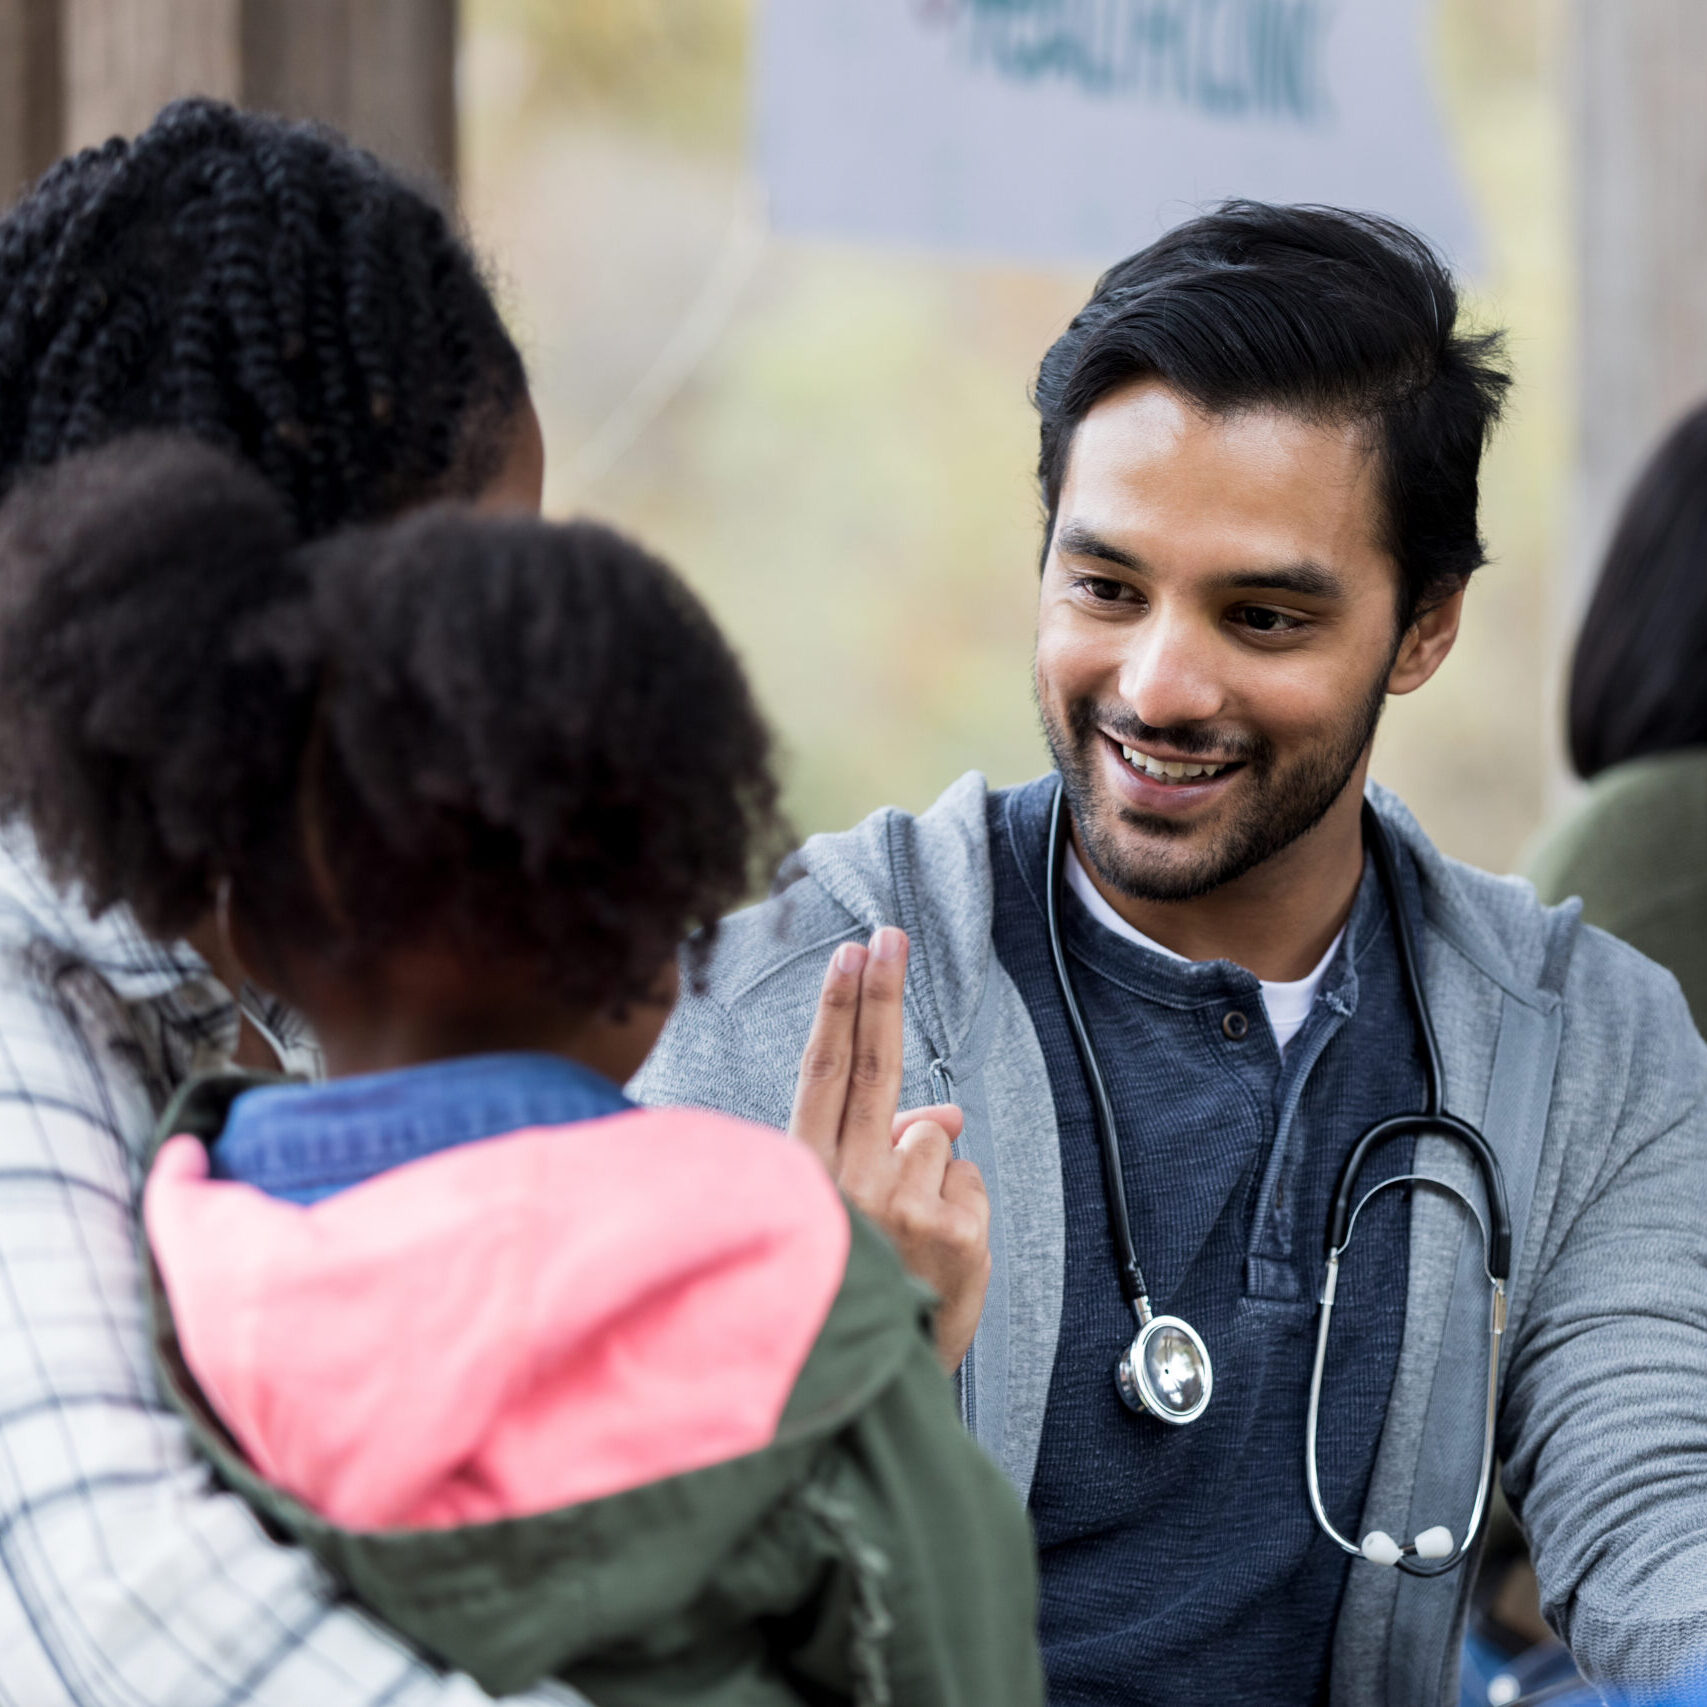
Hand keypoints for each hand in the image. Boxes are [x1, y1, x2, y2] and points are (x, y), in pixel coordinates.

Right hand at [789, 927, 991, 1372]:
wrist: (867, 1396)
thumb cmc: (847, 1295)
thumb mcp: (841, 1222)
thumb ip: (878, 1153)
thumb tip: (942, 1111)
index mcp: (805, 1176)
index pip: (823, 1075)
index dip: (838, 1009)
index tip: (850, 954)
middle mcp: (847, 1182)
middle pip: (873, 1066)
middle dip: (882, 993)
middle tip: (890, 934)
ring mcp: (903, 1205)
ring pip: (935, 1137)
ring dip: (930, 1173)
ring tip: (904, 1238)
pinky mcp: (956, 1232)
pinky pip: (970, 1181)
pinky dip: (962, 1206)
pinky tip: (934, 1255)